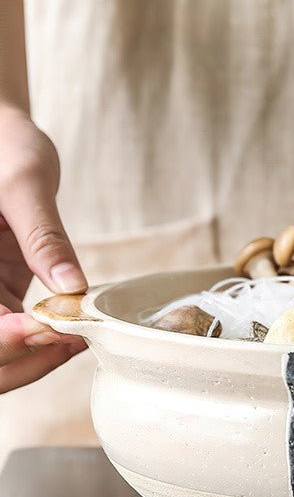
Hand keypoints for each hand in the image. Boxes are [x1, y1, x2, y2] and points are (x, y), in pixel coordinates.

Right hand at [0, 105, 86, 390]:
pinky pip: (16, 332)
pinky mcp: (0, 293)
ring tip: (81, 338)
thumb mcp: (23, 182)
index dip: (4, 339)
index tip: (47, 327)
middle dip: (21, 361)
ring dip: (36, 357)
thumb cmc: (3, 145)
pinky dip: (45, 340)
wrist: (0, 136)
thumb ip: (43, 236)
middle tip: (72, 342)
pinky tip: (78, 328)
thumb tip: (72, 284)